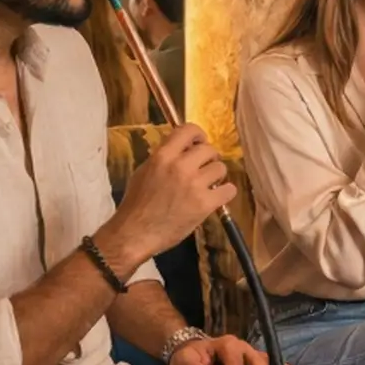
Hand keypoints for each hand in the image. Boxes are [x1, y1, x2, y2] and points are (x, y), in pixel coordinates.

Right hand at [103, 123, 233, 269]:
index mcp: (162, 157)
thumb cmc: (136, 204)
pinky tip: (216, 197)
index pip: (189, 130)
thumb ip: (164, 158)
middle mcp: (180, 167)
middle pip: (209, 149)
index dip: (198, 135)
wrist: (135, 234)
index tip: (199, 143)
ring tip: (206, 185)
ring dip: (216, 176)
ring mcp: (194, 185)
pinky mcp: (205, 204)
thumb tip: (182, 149)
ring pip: (221, 168)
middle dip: (208, 158)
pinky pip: (229, 190)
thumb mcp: (144, 172)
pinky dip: (225, 192)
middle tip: (202, 169)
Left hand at [168, 333, 297, 364]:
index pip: (233, 361)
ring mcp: (250, 354)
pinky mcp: (254, 362)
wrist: (191, 352)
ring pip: (267, 360)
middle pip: (256, 359)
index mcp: (225, 344)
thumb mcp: (183, 362)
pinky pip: (271, 364)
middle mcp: (242, 347)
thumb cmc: (188, 357)